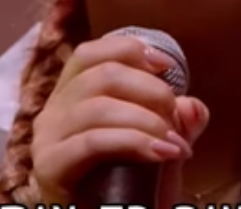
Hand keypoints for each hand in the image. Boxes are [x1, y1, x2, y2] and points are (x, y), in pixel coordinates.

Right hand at [29, 35, 209, 206]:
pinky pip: (93, 141)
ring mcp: (47, 138)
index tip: (166, 65)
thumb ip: (178, 123)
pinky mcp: (50, 167)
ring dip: (147, 121)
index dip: (128, 49)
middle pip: (100, 75)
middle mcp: (53, 111)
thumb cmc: (131, 192)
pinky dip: (134, 142)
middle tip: (176, 118)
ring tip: (175, 145)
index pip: (90, 54)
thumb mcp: (159, 147)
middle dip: (149, 90)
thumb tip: (192, 106)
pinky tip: (161, 154)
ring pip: (98, 107)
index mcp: (71, 96)